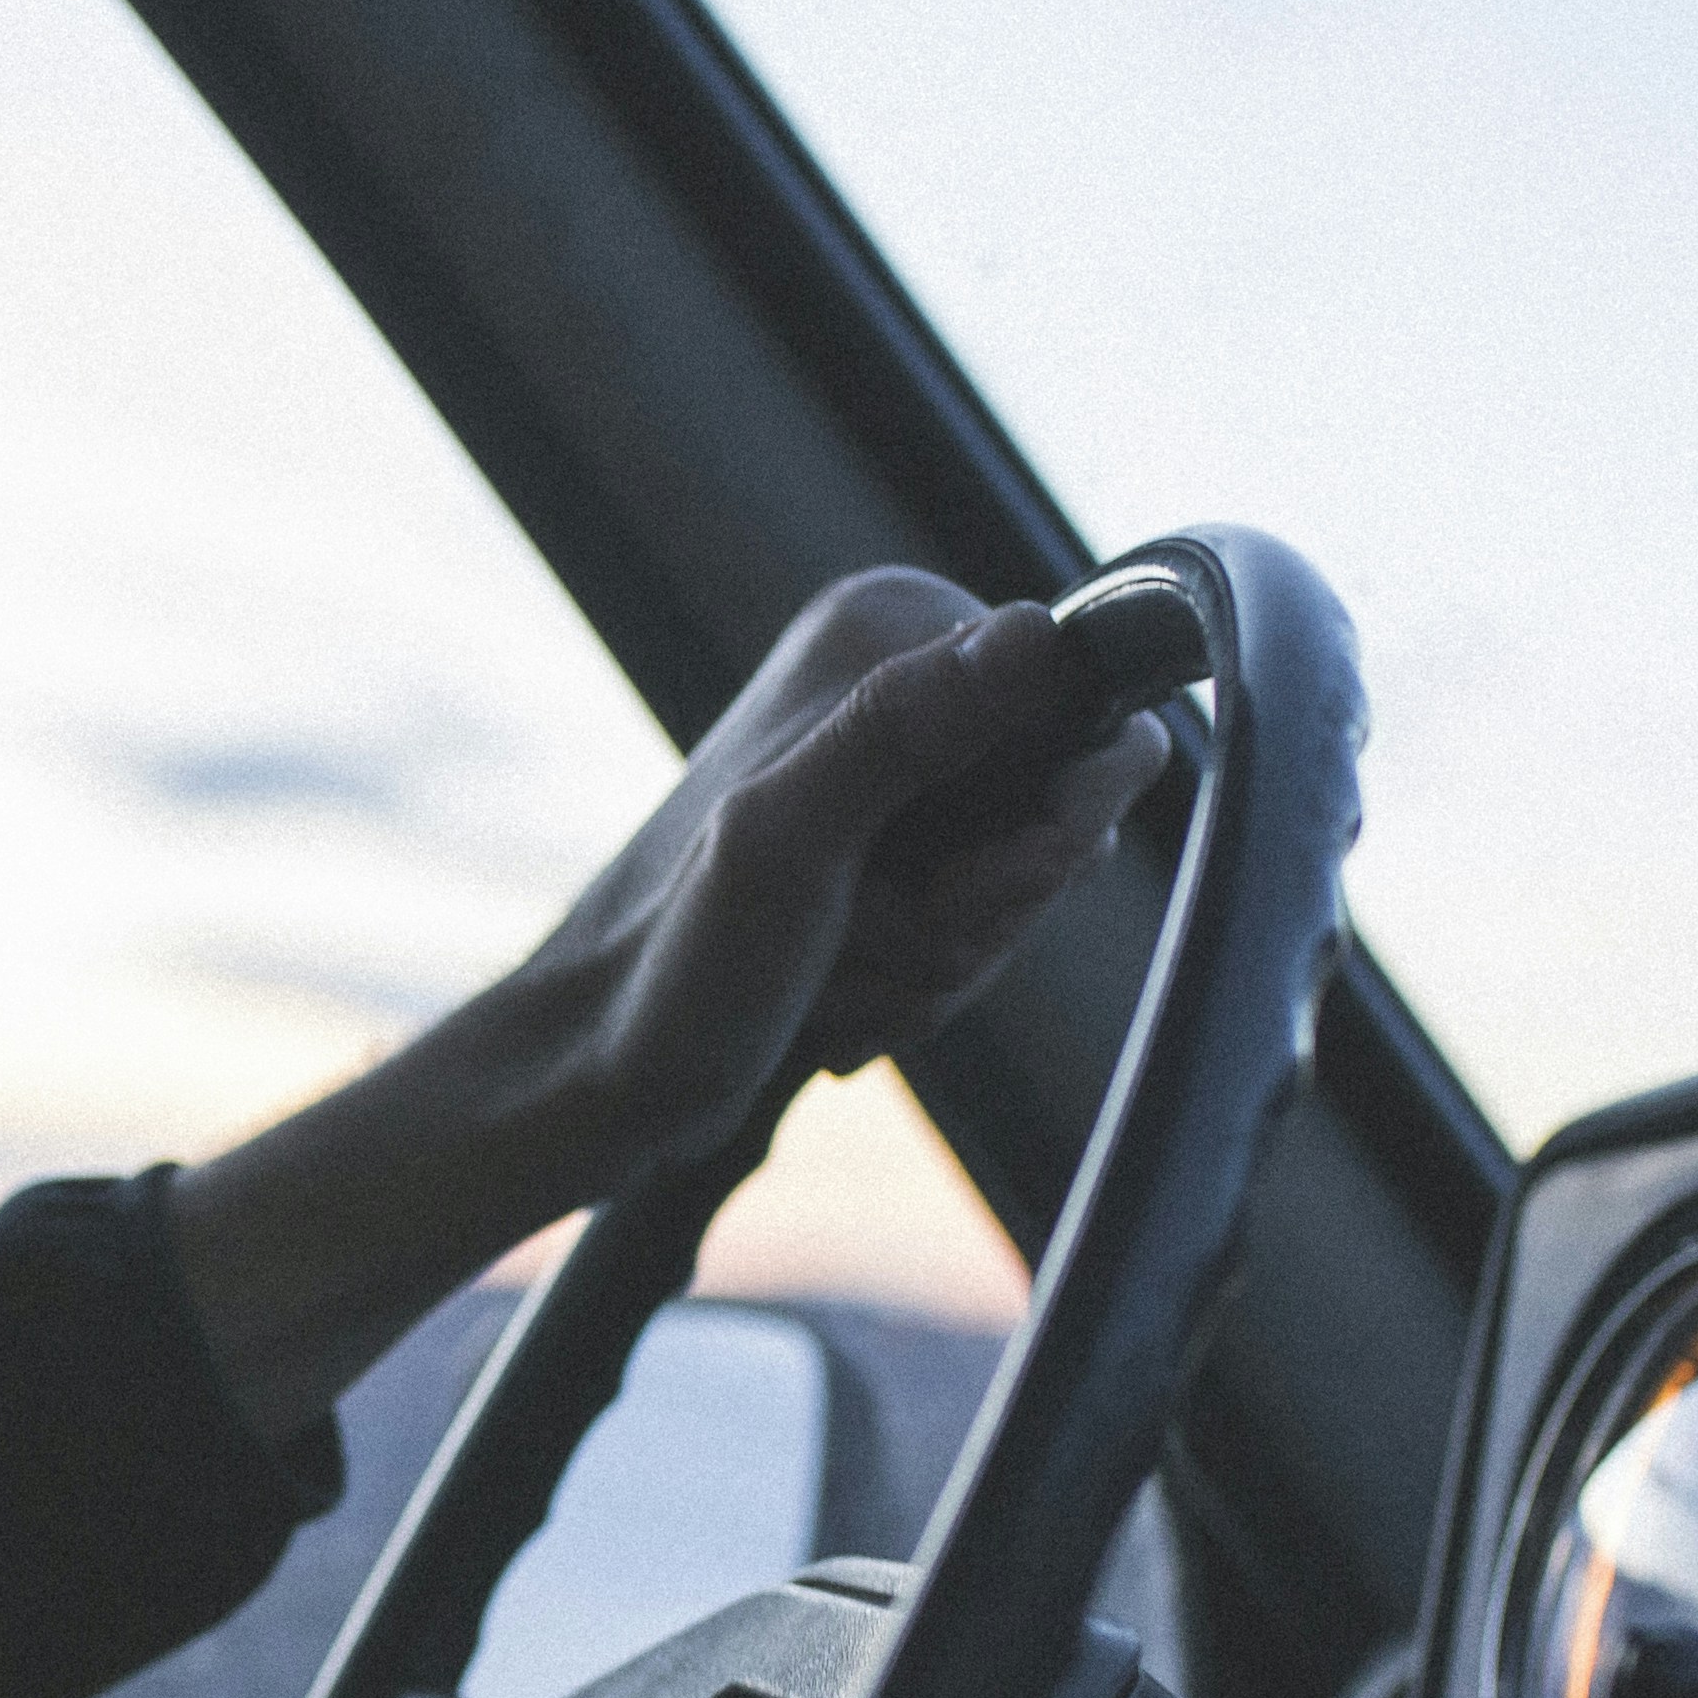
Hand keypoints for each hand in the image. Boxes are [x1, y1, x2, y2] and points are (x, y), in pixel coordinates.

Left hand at [511, 571, 1171, 1170]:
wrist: (604, 1068)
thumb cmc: (676, 965)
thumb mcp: (791, 840)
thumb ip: (905, 728)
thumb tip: (1040, 636)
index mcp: (884, 629)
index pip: (1093, 717)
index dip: (1049, 833)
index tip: (949, 888)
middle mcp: (895, 676)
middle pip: (1065, 810)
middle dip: (980, 913)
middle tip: (862, 939)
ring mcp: (890, 766)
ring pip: (1022, 881)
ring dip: (940, 962)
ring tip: (836, 975)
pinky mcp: (882, 846)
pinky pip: (976, 922)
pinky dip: (919, 982)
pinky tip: (838, 1000)